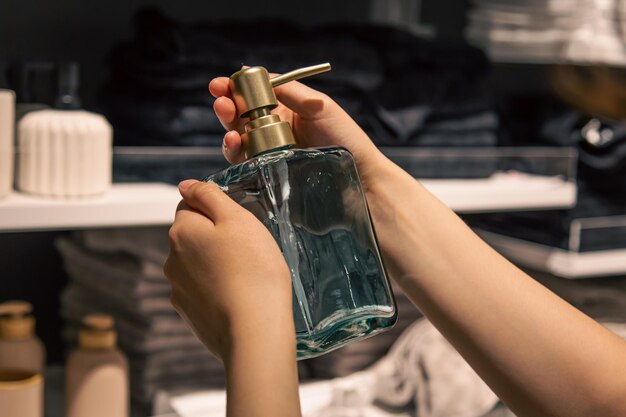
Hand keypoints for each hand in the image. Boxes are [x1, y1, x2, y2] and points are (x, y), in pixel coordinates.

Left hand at [164, 180, 293, 361]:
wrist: (254, 330)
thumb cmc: (253, 270)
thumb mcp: (238, 219)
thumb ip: (208, 196)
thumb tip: (185, 185)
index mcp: (182, 231)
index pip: (191, 206)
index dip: (217, 212)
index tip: (239, 226)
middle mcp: (171, 259)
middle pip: (193, 236)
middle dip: (215, 238)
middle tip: (247, 250)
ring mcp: (178, 289)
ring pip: (197, 264)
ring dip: (215, 264)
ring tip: (244, 276)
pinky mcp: (188, 313)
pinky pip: (202, 290)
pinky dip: (216, 289)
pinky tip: (237, 296)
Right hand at [209, 74, 390, 188]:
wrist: (358, 176)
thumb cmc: (345, 138)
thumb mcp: (320, 107)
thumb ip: (290, 91)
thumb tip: (255, 73)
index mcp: (285, 110)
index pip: (253, 95)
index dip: (234, 88)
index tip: (220, 84)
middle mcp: (273, 130)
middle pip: (239, 115)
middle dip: (226, 105)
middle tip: (222, 101)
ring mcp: (268, 152)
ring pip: (237, 137)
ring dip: (227, 127)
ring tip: (230, 122)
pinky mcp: (267, 173)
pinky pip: (243, 161)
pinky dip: (233, 149)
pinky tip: (236, 142)